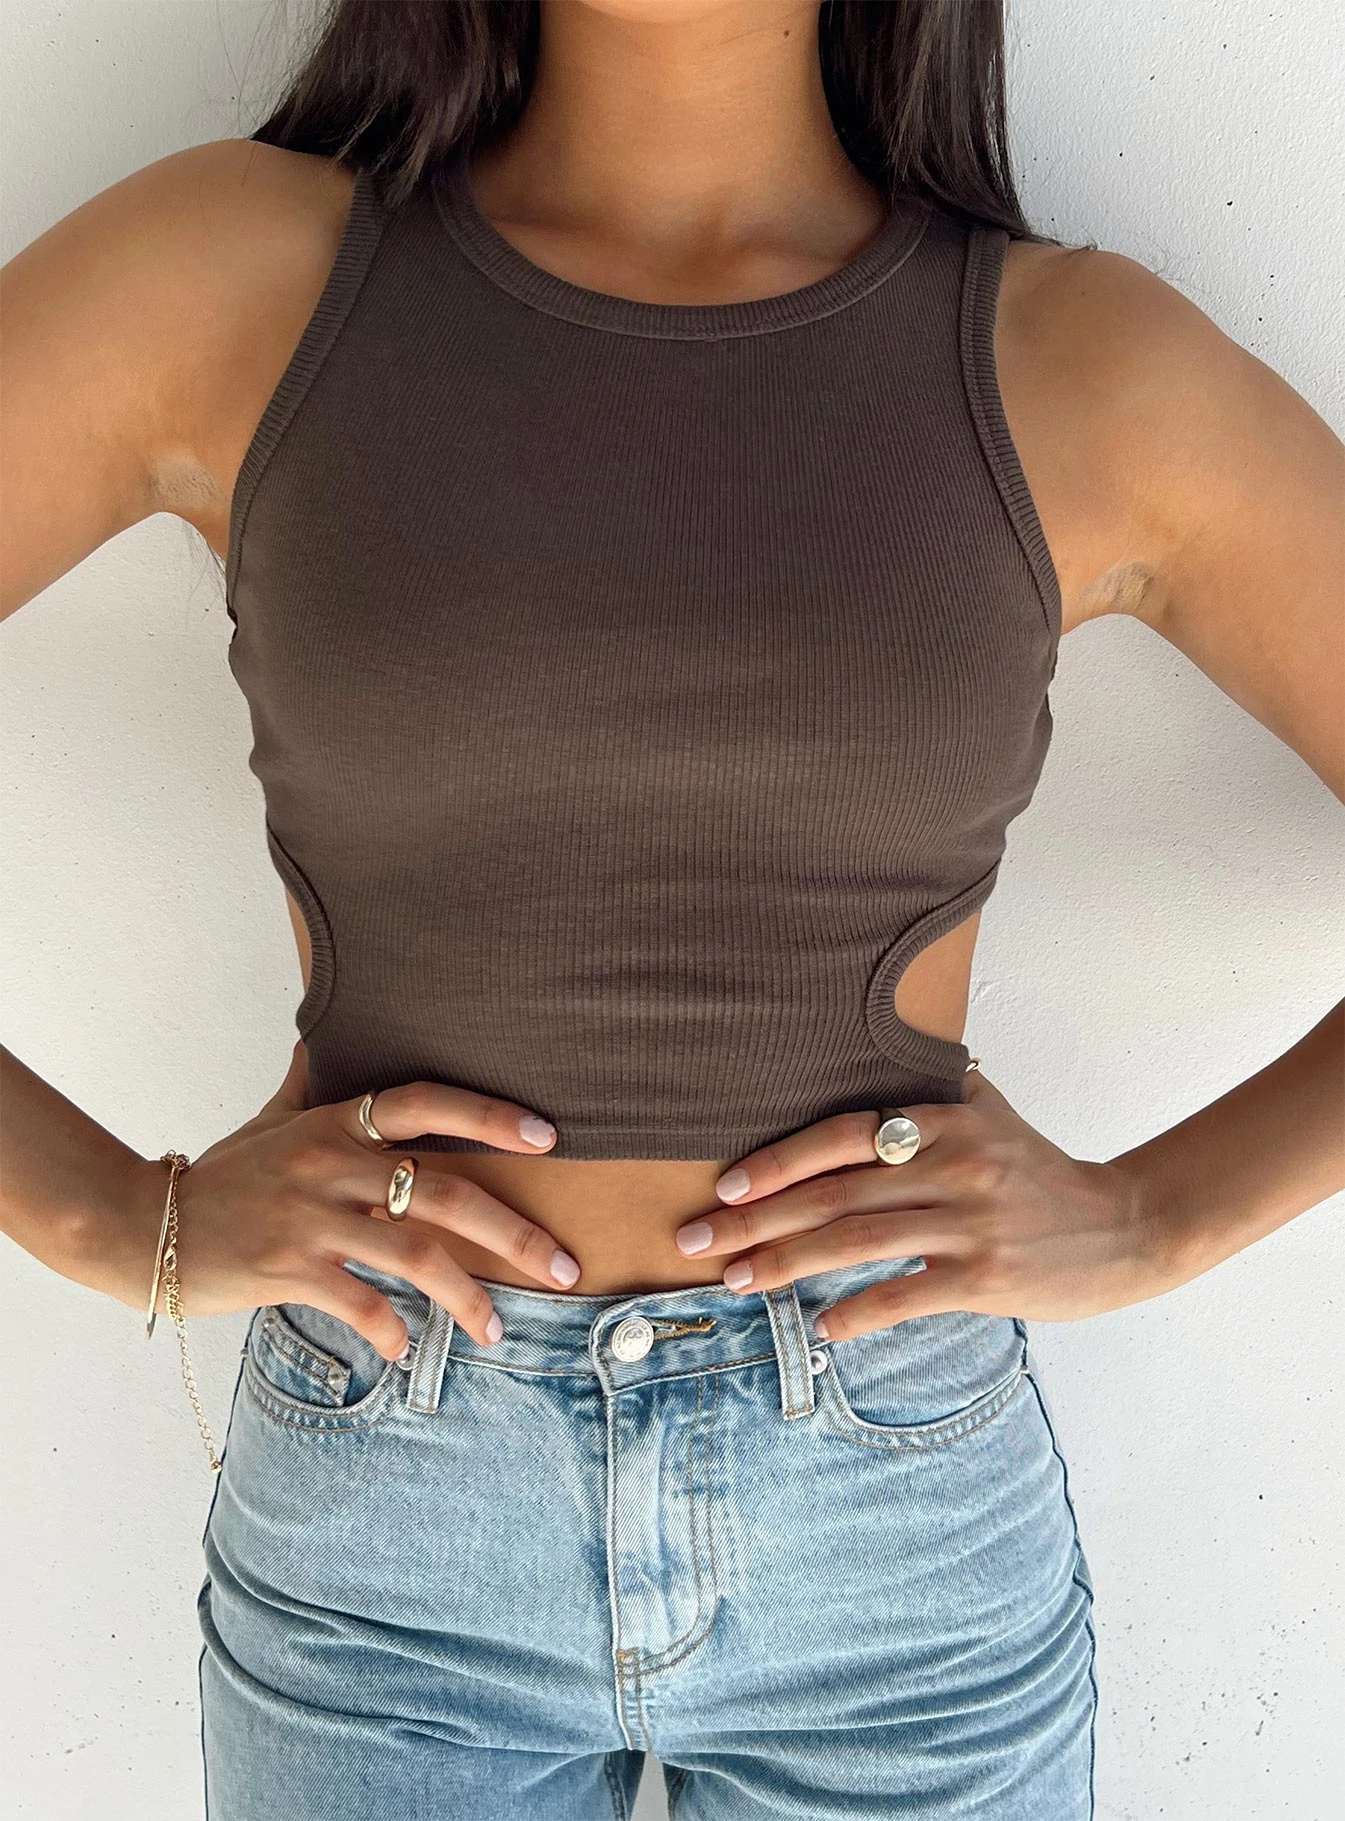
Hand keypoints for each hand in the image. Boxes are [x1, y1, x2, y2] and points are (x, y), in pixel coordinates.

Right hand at [102, 1041, 577, 1353]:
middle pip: (446, 1193)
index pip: (426, 1104)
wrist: (141, 1226)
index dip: (489, 1115)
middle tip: (564, 1267)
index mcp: (336, 1125)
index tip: (548, 1137)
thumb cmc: (219, 1178)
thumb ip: (308, 1087)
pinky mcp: (287, 1269)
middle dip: (516, 1233)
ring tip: (497, 1329)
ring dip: (467, 1299)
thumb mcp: (268, 1121)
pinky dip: (390, 1332)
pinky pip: (359, 1304)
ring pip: (415, 1257)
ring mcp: (311, 1218)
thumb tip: (322, 1038)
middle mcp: (332, 1165)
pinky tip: (407, 1351)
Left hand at [673, 1069, 1186, 1340]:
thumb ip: (935, 1089)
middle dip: (755, 1220)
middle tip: (696, 1241)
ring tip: (736, 1282)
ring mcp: (970, 1224)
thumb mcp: (991, 1114)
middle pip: (834, 1194)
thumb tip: (879, 1052)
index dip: (779, 1160)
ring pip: (858, 1244)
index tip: (725, 1186)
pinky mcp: (989, 1277)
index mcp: (943, 1124)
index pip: (843, 1135)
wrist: (1126, 1226)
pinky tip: (820, 1327)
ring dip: (787, 1264)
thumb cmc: (1042, 1170)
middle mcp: (952, 1168)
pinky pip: (909, 1296)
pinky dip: (860, 1312)